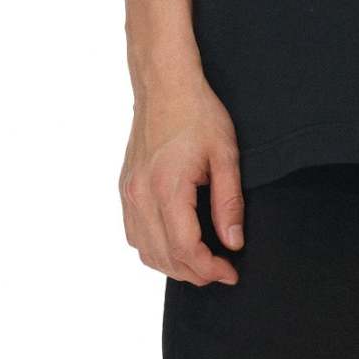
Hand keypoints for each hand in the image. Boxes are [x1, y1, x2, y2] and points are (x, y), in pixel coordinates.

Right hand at [119, 64, 244, 284]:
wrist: (165, 85)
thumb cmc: (198, 113)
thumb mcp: (225, 154)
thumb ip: (229, 202)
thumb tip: (232, 243)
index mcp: (166, 187)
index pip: (185, 249)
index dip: (210, 269)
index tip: (231, 272)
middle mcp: (141, 195)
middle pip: (164, 256)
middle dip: (194, 273)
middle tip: (221, 271)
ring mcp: (129, 192)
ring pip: (145, 250)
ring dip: (172, 265)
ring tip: (201, 262)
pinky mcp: (125, 188)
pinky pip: (134, 234)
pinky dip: (154, 249)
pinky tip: (175, 244)